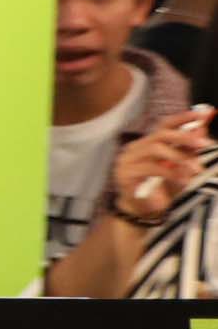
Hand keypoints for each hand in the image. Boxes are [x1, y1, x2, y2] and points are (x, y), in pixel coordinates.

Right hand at [112, 107, 213, 225]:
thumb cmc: (162, 190)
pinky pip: (151, 168)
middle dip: (184, 137)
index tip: (203, 115)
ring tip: (196, 170)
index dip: (183, 118)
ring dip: (179, 158)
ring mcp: (127, 160)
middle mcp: (135, 148)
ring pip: (155, 149)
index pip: (164, 124)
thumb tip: (202, 130)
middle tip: (204, 143)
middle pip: (160, 134)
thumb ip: (188, 150)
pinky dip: (171, 172)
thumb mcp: (180, 168)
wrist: (144, 213)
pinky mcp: (125, 174)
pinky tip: (183, 180)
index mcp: (147, 144)